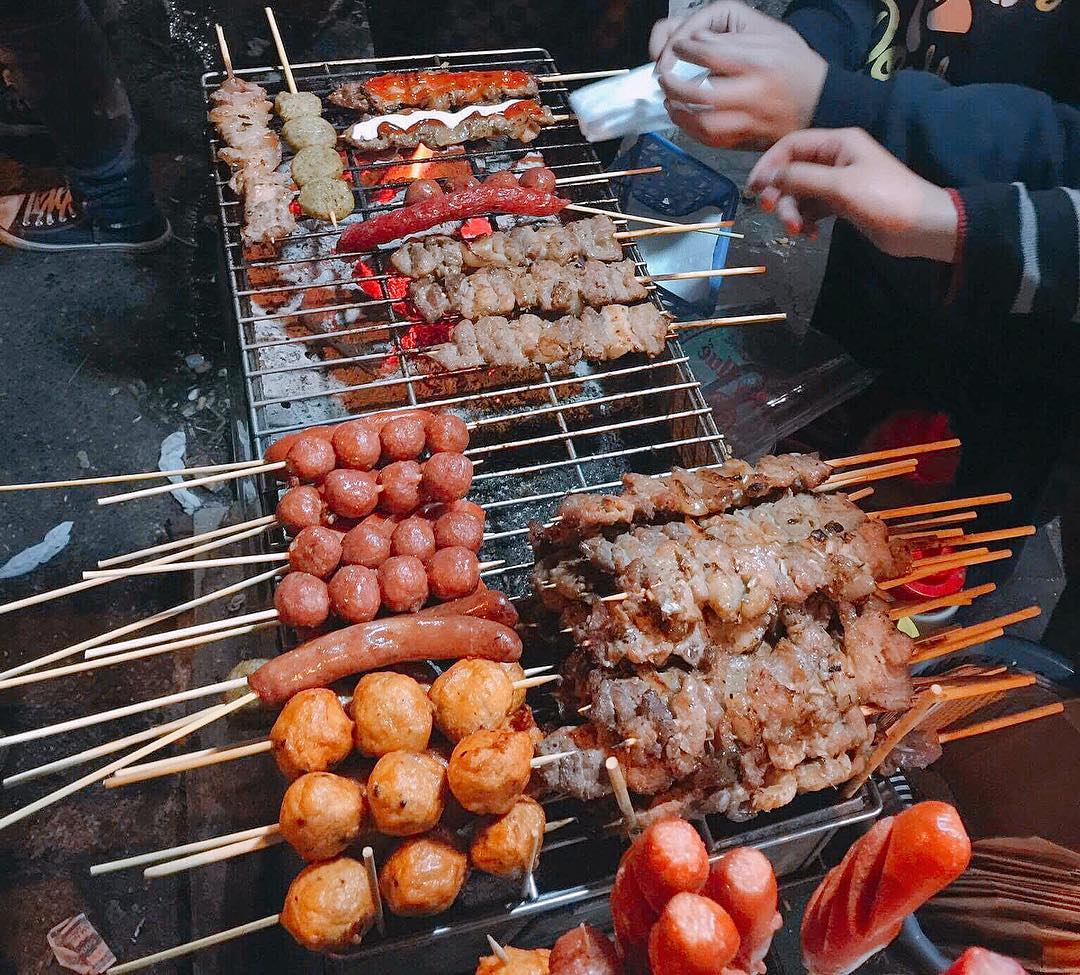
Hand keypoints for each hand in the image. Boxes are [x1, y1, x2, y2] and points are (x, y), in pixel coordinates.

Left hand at [649, 1, 825, 149]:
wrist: (821, 101)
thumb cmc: (794, 65)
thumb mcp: (769, 36)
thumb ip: (730, 38)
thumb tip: (694, 42)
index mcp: (759, 62)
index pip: (709, 54)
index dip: (683, 49)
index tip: (676, 47)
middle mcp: (755, 94)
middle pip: (701, 93)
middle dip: (673, 85)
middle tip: (664, 77)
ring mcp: (751, 121)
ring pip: (704, 123)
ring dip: (679, 112)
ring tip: (670, 100)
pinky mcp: (748, 139)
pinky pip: (713, 140)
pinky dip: (692, 130)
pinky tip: (684, 118)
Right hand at [747, 128, 958, 261]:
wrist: (922, 227)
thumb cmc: (884, 199)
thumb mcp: (840, 186)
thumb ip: (802, 179)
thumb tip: (769, 177)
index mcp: (838, 143)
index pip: (792, 145)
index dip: (770, 164)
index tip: (755, 188)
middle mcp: (835, 158)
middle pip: (792, 171)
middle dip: (780, 193)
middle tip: (771, 213)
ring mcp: (838, 182)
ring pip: (800, 193)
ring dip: (792, 212)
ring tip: (796, 231)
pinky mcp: (841, 204)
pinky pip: (812, 208)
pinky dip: (806, 220)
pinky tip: (809, 235)